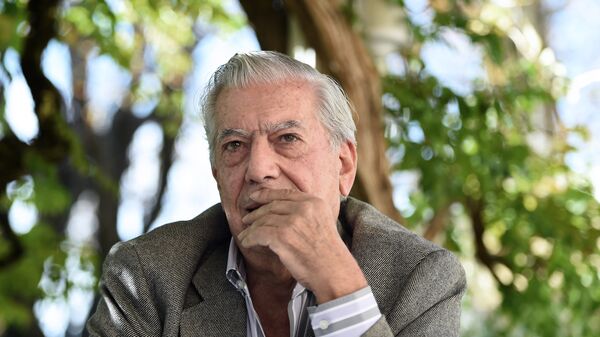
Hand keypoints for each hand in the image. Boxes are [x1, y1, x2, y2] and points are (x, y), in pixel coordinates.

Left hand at [238, 189, 366, 302]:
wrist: (334, 273)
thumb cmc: (328, 253)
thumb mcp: (323, 222)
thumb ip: (306, 212)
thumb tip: (283, 209)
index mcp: (314, 202)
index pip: (284, 193)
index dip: (266, 195)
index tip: (254, 198)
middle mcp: (303, 208)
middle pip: (271, 206)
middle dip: (256, 213)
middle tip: (246, 219)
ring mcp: (292, 222)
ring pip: (263, 220)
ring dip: (251, 228)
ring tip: (245, 234)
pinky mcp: (282, 237)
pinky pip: (258, 234)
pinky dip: (249, 238)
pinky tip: (246, 242)